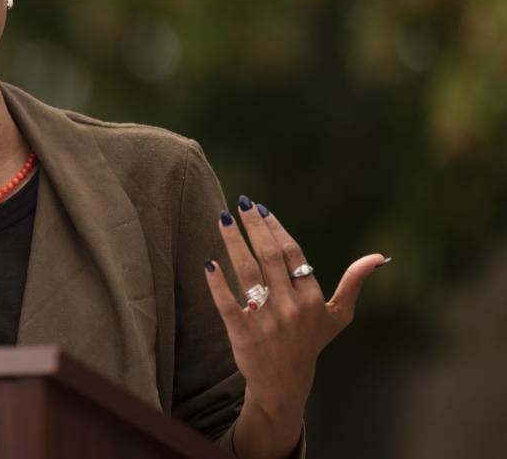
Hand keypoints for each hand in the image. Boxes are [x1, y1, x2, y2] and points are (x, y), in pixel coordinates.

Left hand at [204, 196, 387, 456]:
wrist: (283, 383)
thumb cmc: (310, 342)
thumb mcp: (338, 316)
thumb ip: (354, 284)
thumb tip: (378, 257)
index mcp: (312, 299)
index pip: (292, 254)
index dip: (276, 228)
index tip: (262, 209)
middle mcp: (291, 308)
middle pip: (269, 256)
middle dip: (254, 226)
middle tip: (241, 202)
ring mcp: (266, 321)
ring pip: (247, 272)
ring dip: (234, 242)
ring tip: (223, 218)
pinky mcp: (243, 335)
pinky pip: (227, 304)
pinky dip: (217, 283)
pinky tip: (208, 262)